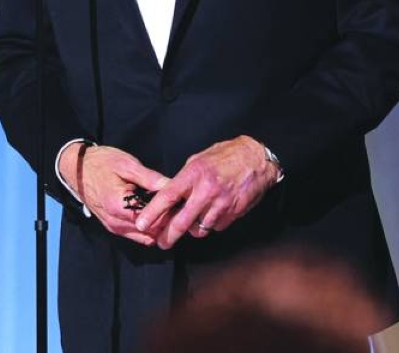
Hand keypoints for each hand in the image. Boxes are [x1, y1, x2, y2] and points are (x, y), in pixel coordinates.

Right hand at [59, 144, 168, 245]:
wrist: (77, 169)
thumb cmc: (101, 163)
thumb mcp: (127, 165)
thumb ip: (150, 178)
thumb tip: (172, 186)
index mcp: (119, 206)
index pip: (152, 219)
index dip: (169, 212)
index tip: (181, 202)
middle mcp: (116, 222)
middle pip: (150, 231)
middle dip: (166, 221)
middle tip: (179, 207)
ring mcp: (113, 227)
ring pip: (144, 236)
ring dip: (158, 227)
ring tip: (170, 211)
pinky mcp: (112, 227)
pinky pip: (135, 234)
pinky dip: (148, 229)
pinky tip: (156, 216)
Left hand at [134, 136, 278, 248]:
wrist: (256, 159)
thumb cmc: (225, 156)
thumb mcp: (199, 159)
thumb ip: (184, 179)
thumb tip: (171, 195)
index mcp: (194, 174)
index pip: (168, 196)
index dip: (153, 212)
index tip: (142, 223)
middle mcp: (206, 191)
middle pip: (182, 221)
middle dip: (168, 235)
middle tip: (161, 242)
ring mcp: (221, 204)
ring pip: (199, 229)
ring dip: (192, 229)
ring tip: (191, 222)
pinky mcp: (233, 213)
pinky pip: (216, 226)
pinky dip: (210, 224)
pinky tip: (212, 213)